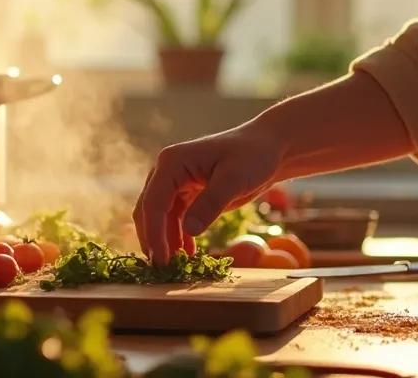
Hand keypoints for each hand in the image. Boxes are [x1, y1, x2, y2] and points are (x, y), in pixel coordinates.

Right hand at [133, 123, 283, 264]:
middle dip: (154, 240)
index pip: (153, 202)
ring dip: (166, 241)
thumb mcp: (234, 179)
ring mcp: (175, 183)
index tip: (162, 260)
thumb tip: (189, 230)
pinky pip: (174, 219)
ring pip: (160, 218)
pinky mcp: (186, 194)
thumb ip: (211, 204)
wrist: (268, 147)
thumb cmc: (253, 156)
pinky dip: (178, 237)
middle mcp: (167, 171)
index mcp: (172, 162)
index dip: (154, 234)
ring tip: (177, 266)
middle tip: (163, 270)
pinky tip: (188, 254)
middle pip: (149, 211)